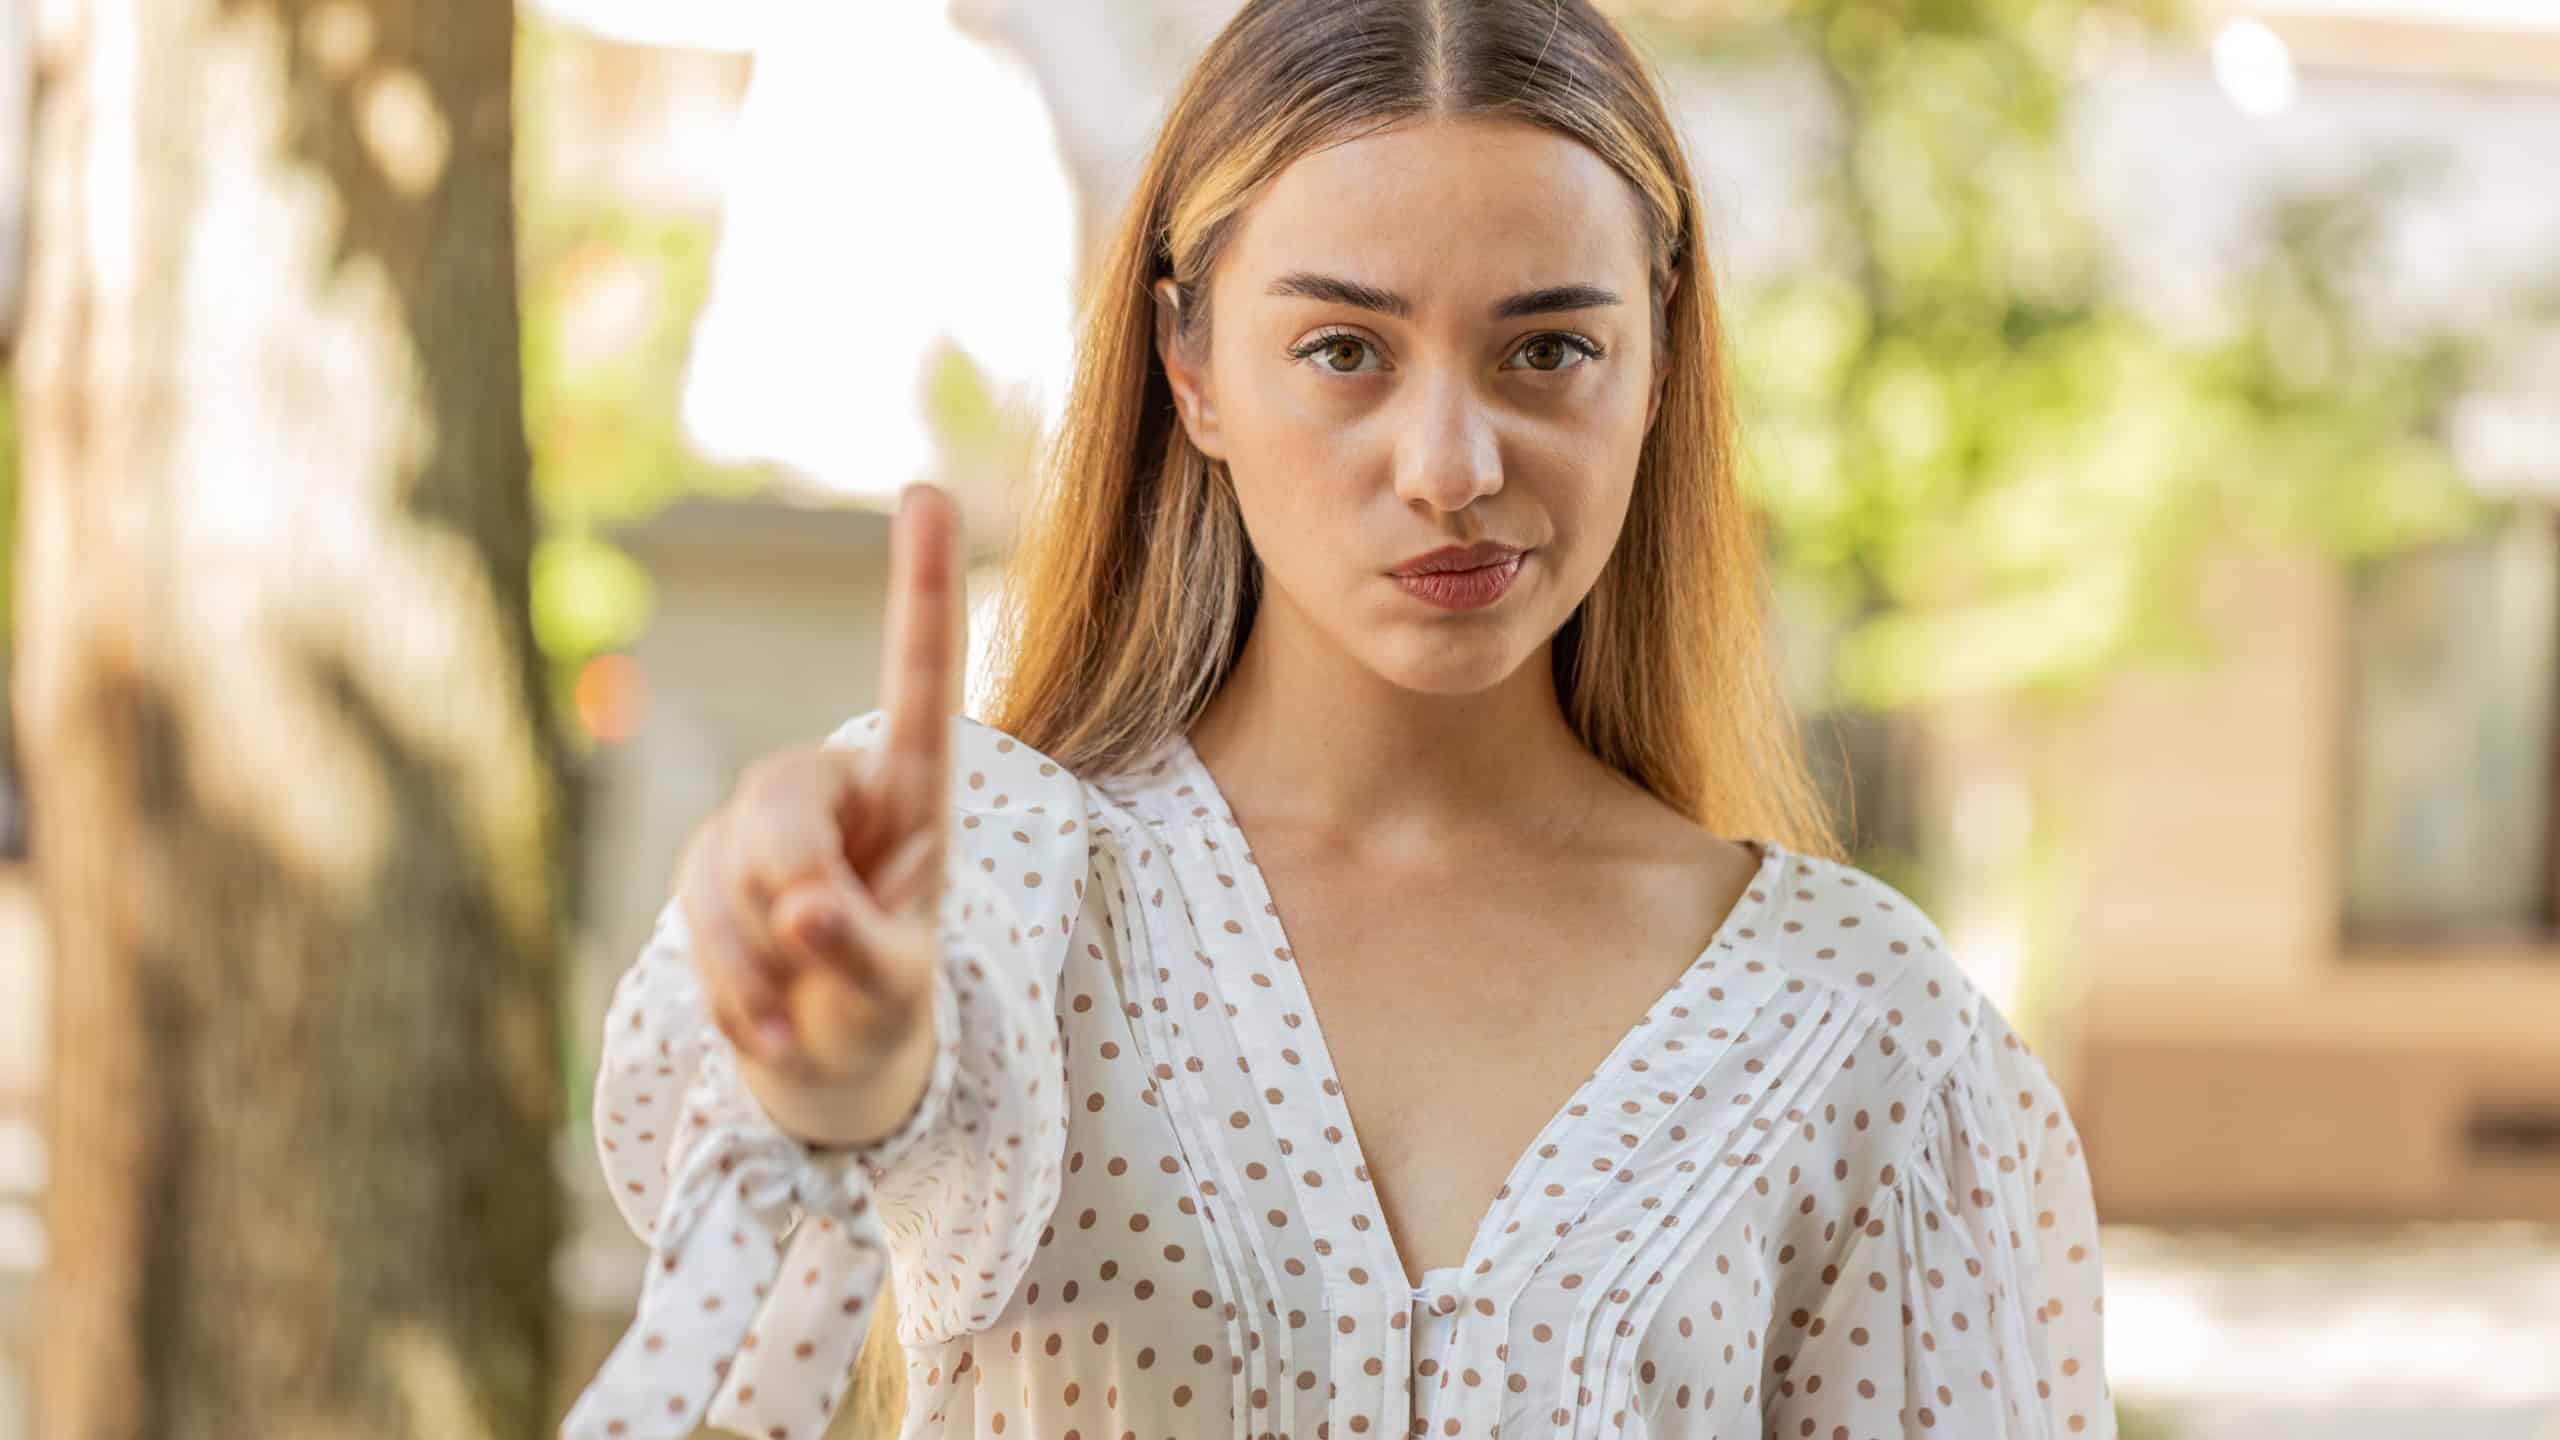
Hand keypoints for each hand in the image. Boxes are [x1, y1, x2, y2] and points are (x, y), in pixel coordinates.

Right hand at [674, 484, 961, 1137]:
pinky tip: (770, 1031)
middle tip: (816, 946)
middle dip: (790, 882)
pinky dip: (732, 992)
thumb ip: (864, 951)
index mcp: (912, 790)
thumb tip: (801, 915)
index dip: (920, 588)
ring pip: (726, 867)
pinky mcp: (702, 865)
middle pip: (781, 798)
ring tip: (805, 1009)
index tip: (929, 491)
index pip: (918, 681)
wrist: (827, 1055)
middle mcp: (831, 786)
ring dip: (760, 961)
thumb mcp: (897, 987)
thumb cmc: (882, 999)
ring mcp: (757, 823)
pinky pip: (692, 920)